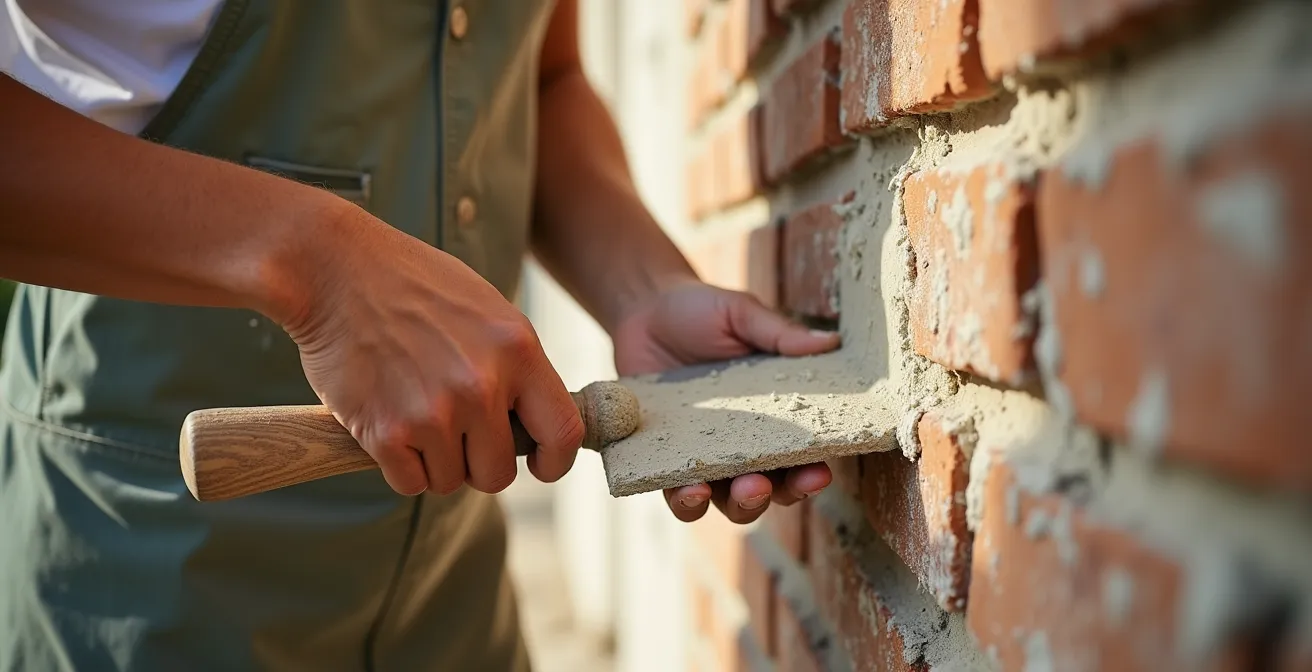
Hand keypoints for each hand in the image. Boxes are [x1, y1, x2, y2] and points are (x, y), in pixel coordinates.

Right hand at [275, 204, 584, 495]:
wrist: (336, 269)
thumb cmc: (414, 285)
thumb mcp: (489, 311)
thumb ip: (517, 366)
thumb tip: (537, 422)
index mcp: (518, 350)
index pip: (563, 433)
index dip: (553, 462)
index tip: (538, 464)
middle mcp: (482, 385)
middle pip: (498, 473)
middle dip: (477, 462)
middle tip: (452, 432)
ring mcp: (434, 411)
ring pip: (450, 481)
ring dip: (433, 461)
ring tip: (413, 412)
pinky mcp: (386, 431)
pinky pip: (409, 483)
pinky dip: (398, 465)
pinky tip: (387, 424)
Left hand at [611, 280, 840, 523]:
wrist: (647, 309)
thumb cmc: (703, 311)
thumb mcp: (743, 315)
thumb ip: (780, 334)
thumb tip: (830, 342)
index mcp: (775, 417)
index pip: (800, 456)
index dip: (811, 472)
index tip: (817, 472)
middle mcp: (744, 446)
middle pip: (769, 491)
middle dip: (771, 496)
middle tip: (762, 485)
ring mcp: (704, 456)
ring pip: (725, 502)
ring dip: (734, 505)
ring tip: (725, 490)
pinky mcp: (665, 458)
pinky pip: (674, 490)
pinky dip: (683, 499)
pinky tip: (687, 487)